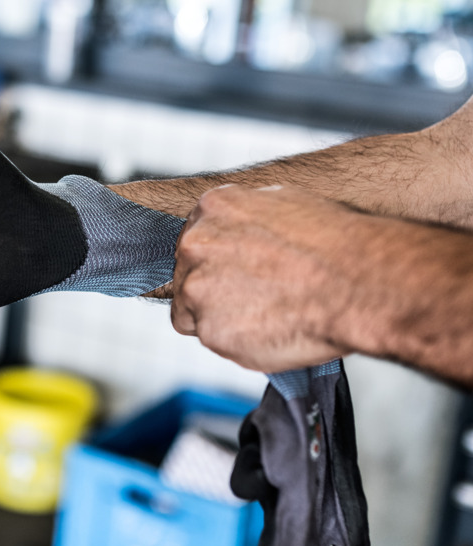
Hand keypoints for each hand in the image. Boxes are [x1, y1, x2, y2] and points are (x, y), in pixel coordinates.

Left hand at [171, 185, 352, 370]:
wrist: (358, 281)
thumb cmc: (335, 243)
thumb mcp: (284, 203)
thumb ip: (246, 220)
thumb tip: (242, 232)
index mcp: (212, 208)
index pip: (194, 241)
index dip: (216, 262)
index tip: (237, 272)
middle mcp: (195, 244)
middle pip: (186, 275)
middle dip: (214, 289)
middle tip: (254, 298)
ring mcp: (198, 287)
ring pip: (193, 311)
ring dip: (221, 317)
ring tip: (267, 314)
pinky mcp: (210, 329)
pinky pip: (213, 339)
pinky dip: (235, 341)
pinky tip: (269, 330)